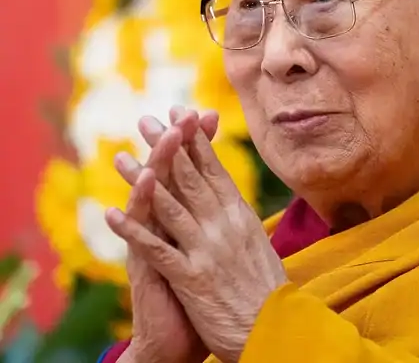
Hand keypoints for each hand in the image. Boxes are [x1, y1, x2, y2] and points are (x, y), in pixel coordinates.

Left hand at [106, 116, 288, 362]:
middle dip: (165, 146)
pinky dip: (132, 229)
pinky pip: (156, 248)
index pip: (212, 168)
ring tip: (119, 157)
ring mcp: (206, 248)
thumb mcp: (258, 245)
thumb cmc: (268, 290)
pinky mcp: (191, 277)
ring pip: (168, 204)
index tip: (180, 116)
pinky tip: (111, 213)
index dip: (193, 140)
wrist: (276, 331)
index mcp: (240, 214)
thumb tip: (230, 201)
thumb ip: (239, 221)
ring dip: (140, 179)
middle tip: (146, 121)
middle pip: (188, 177)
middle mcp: (223, 224)